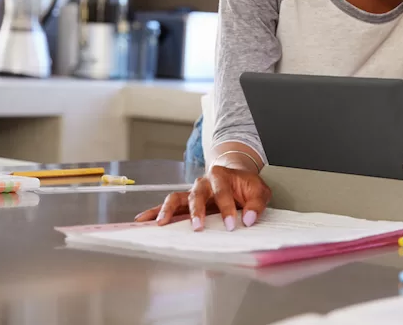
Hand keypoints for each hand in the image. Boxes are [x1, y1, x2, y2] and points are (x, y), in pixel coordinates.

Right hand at [134, 165, 271, 230]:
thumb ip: (256, 204)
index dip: (227, 209)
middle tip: (198, 227)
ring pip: (176, 198)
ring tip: (160, 224)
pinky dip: (155, 212)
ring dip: (168, 211)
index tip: (231, 225)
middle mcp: (203, 182)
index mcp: (222, 176)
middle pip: (197, 194)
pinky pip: (168, 206)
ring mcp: (191, 192)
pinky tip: (142, 221)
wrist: (236, 177)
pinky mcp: (184, 202)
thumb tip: (248, 219)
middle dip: (197, 211)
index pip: (223, 192)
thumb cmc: (246, 186)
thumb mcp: (259, 191)